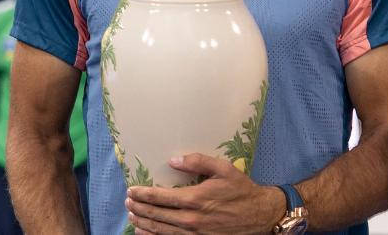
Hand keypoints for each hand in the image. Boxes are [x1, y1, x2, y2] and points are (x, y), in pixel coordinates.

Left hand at [125, 153, 285, 234]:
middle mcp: (190, 218)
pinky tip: (145, 231)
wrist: (258, 214)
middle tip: (128, 201)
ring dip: (142, 222)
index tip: (131, 190)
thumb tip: (173, 160)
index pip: (160, 197)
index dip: (142, 194)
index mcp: (194, 198)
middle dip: (138, 207)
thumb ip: (197, 161)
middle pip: (155, 214)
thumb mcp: (223, 169)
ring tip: (132, 215)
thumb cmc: (240, 190)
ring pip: (159, 229)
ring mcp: (192, 233)